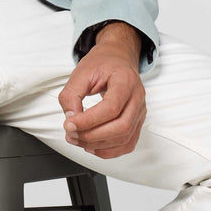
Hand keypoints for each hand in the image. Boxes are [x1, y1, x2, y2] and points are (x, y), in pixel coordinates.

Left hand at [58, 26, 145, 158]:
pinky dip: (109, 151)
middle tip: (71, 133)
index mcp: (125, 80)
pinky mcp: (137, 122)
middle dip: (92, 136)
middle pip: (121, 127)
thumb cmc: (102, 63)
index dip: (89, 120)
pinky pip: (127, 144)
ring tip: (77, 139)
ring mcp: (140, 111)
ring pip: (125, 138)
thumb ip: (71, 94)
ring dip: (98, 145)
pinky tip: (92, 146)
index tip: (69, 124)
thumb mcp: (81, 72)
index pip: (111, 107)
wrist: (117, 59)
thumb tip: (70, 118)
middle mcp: (137, 97)